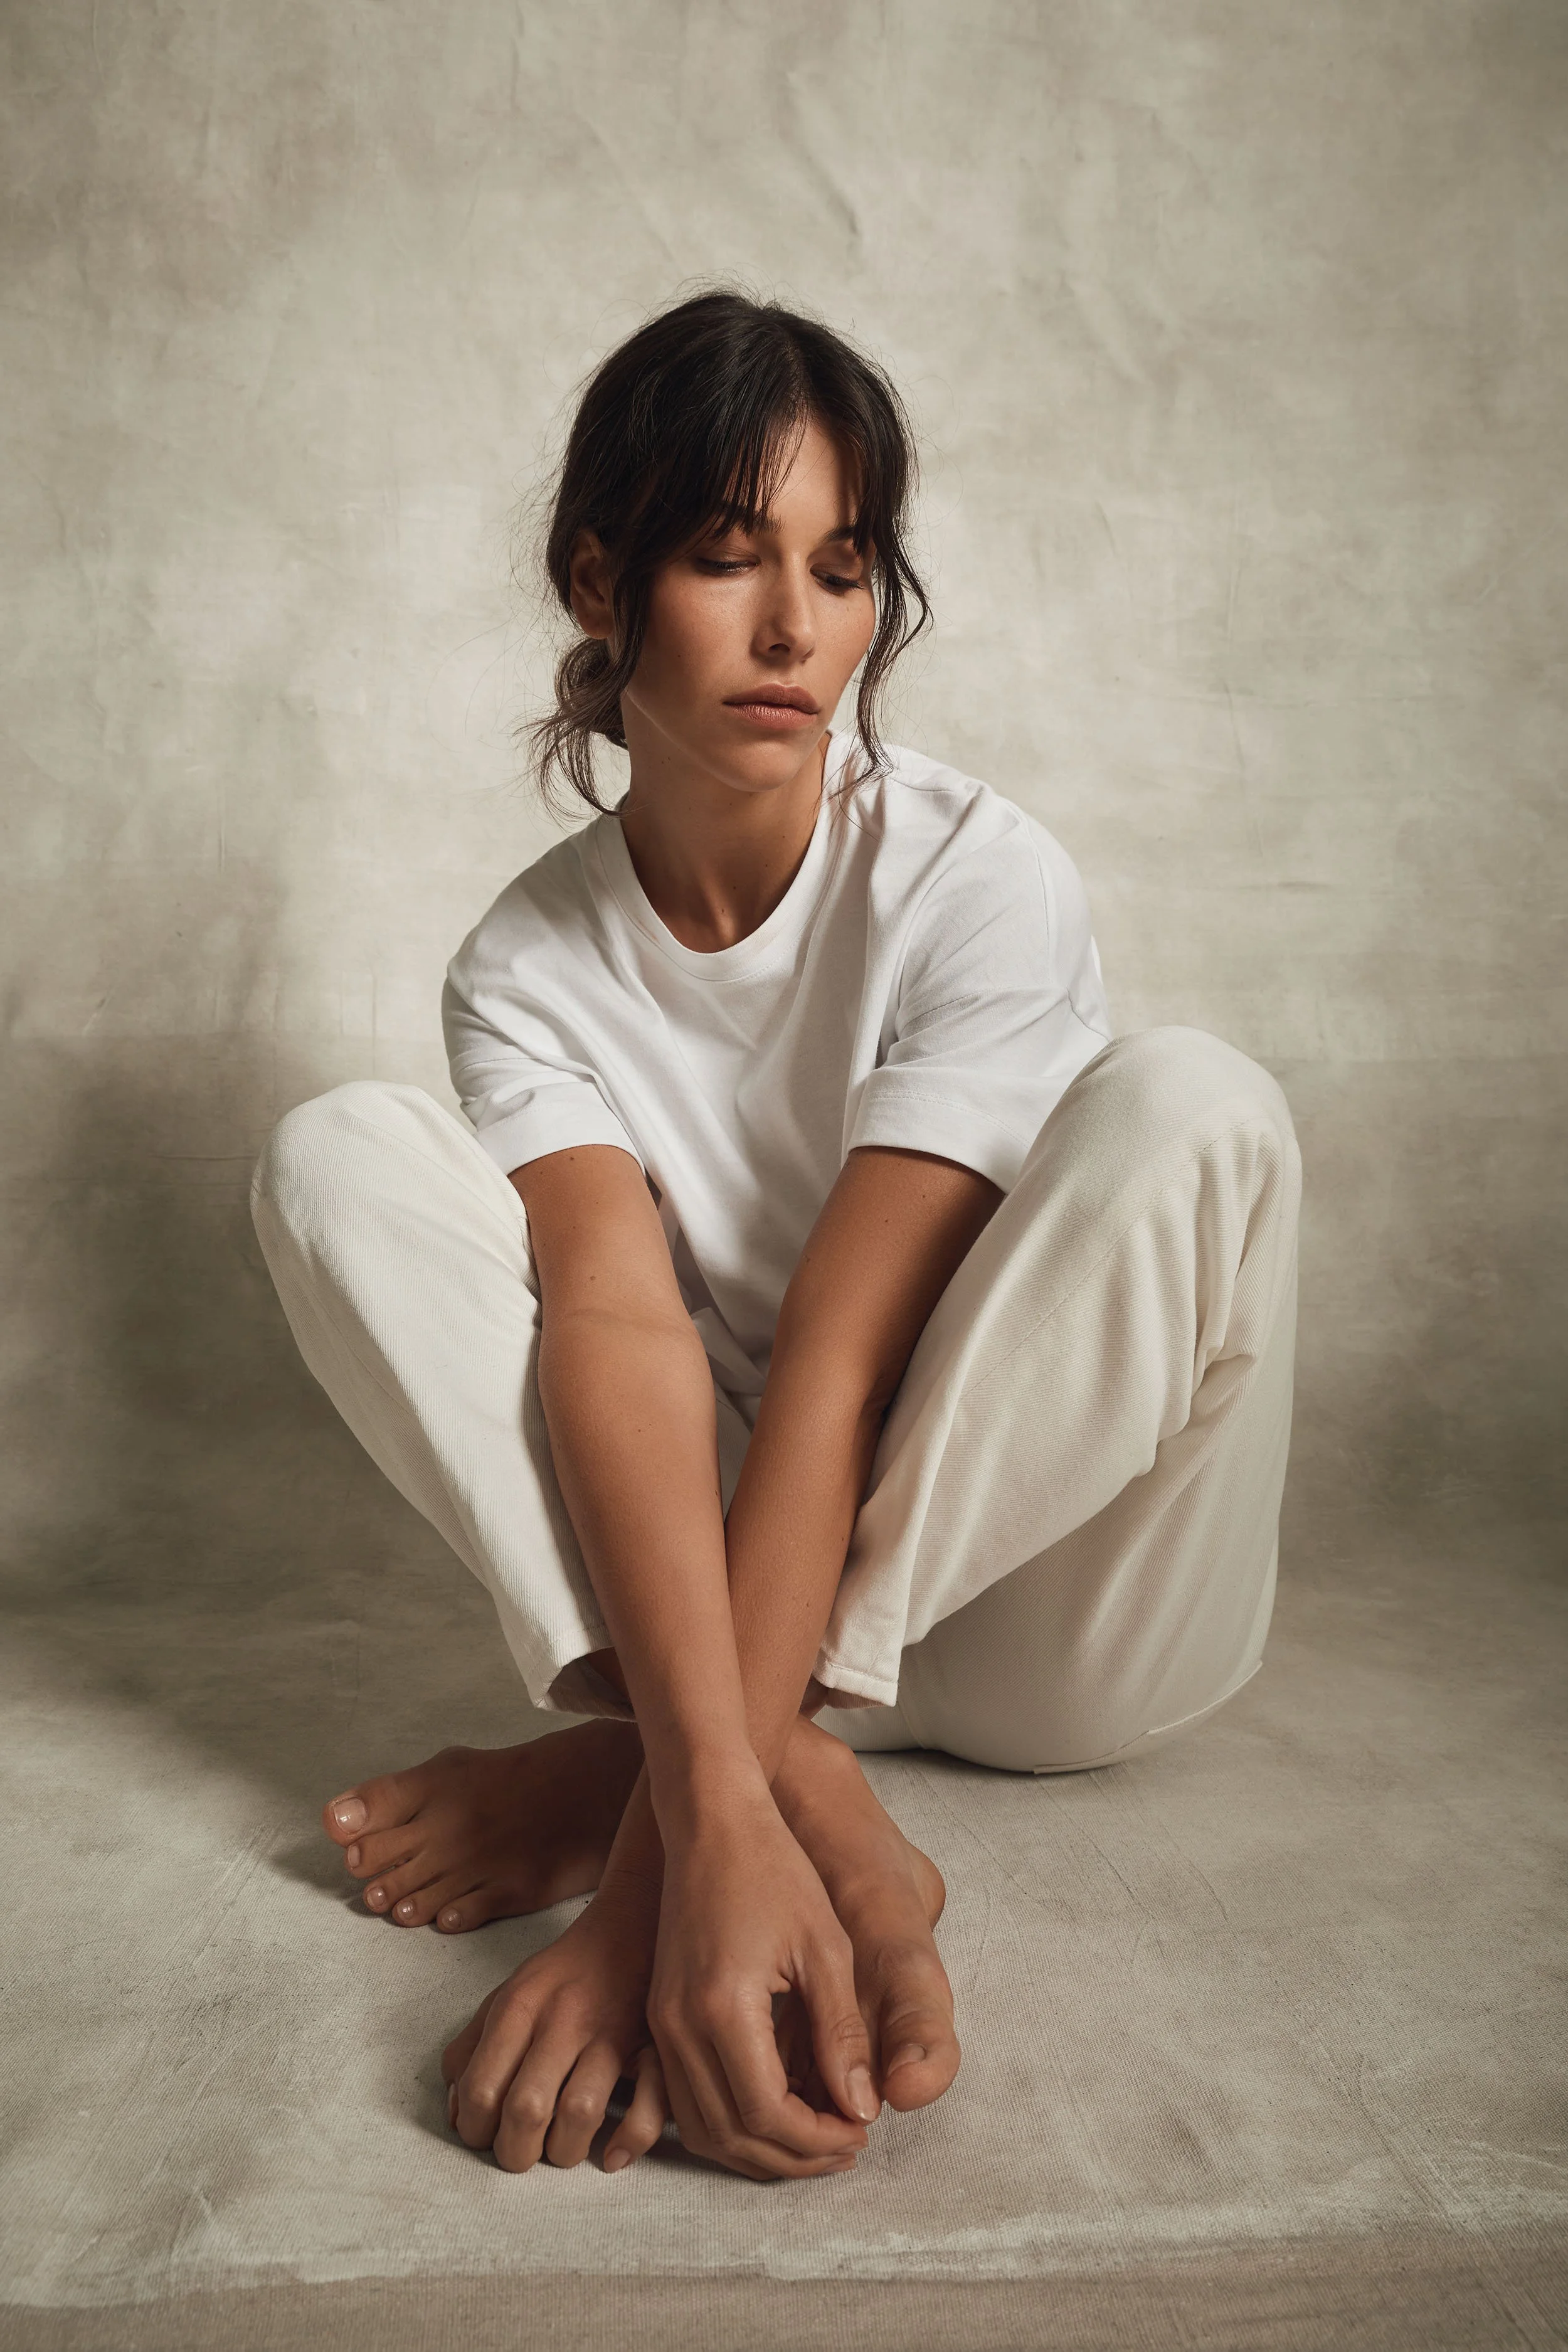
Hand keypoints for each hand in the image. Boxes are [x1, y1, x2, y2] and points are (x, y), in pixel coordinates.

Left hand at [441, 1872, 668, 2172]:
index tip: (485, 2135)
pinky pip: (650, 2103)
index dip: (474, 2131)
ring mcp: (611, 2033)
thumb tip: (456, 2114)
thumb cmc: (561, 1975)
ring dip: (564, 2150)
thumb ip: (469, 2049)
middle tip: (520, 2151)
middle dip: (516, 2151)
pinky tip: (612, 2156)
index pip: (481, 2090)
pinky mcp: (653, 2044)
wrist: (630, 1925)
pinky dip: (631, 2139)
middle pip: (527, 2109)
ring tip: (560, 2148)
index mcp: (518, 2007)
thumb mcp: (503, 1996)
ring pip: (580, 2112)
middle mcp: (561, 2020)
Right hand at [647, 1775, 879, 2180]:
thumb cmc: (774, 1870)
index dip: (818, 2138)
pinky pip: (685, 2097)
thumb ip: (840, 2034)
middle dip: (793, 2156)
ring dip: (759, 2148)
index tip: (862, 2131)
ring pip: (701, 2127)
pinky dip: (730, 2120)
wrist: (712, 1821)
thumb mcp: (825, 1948)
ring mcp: (662, 2023)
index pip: (768, 2114)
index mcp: (723, 2009)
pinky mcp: (660, 2015)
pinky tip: (775, 2111)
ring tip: (817, 2138)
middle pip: (731, 2134)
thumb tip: (861, 2108)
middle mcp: (679, 2026)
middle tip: (847, 2148)